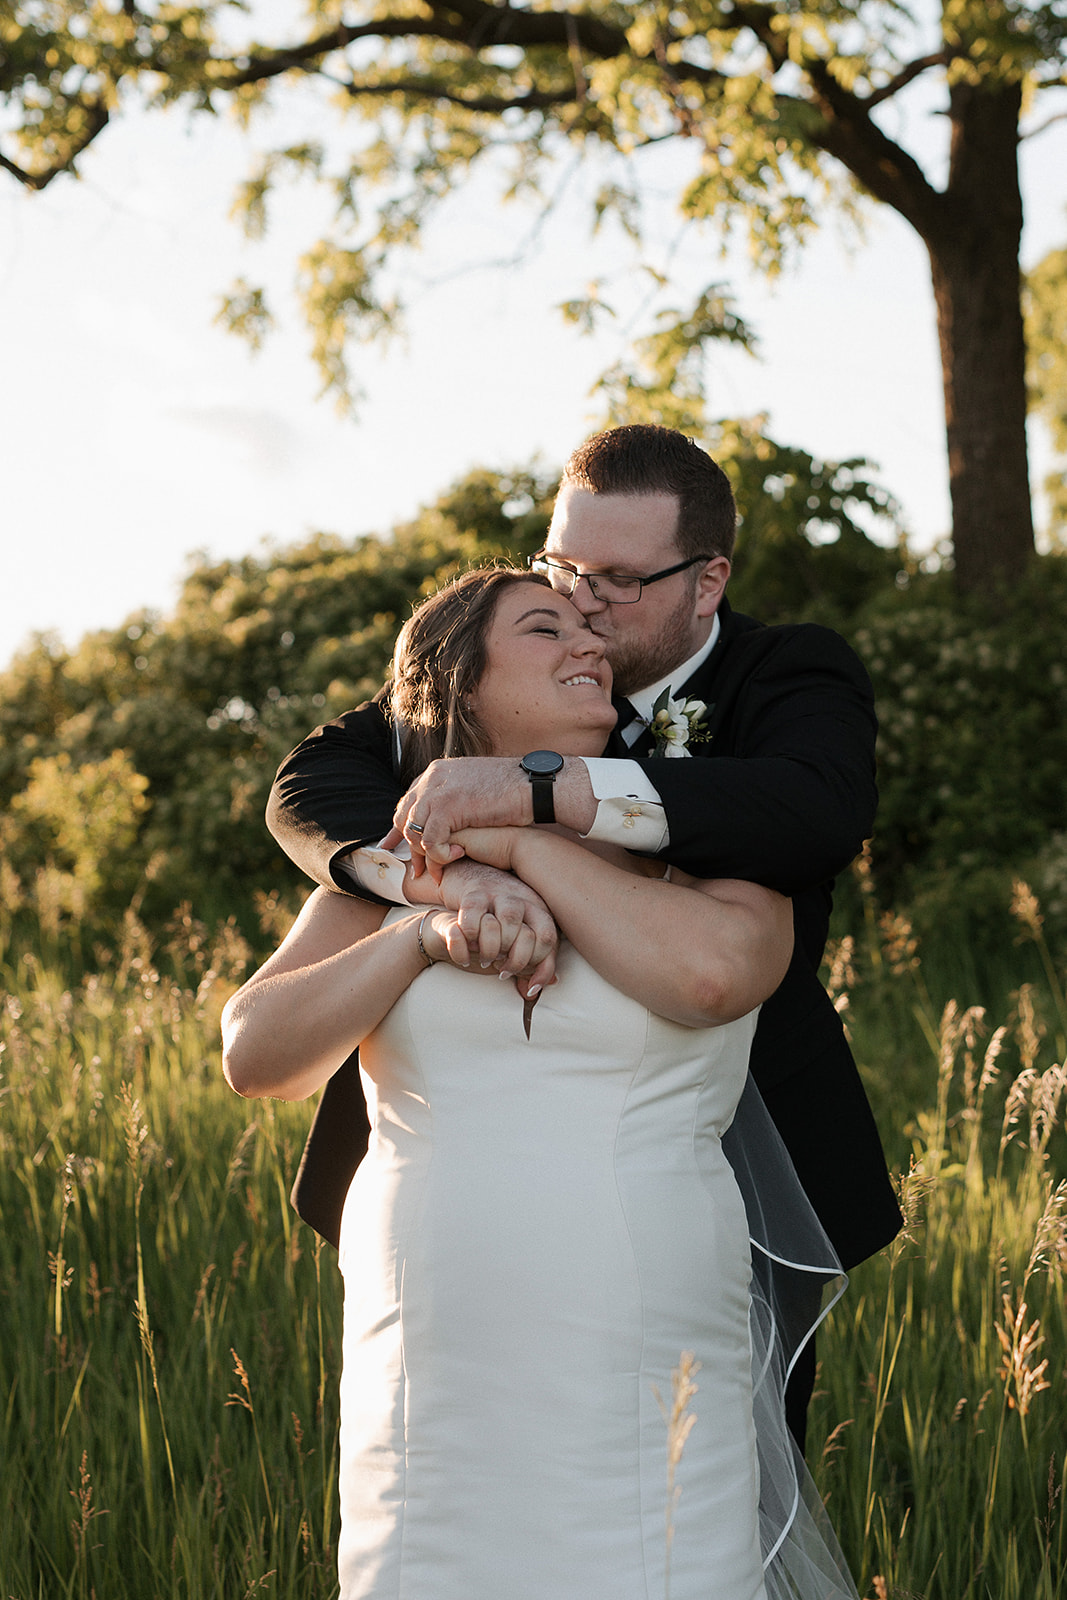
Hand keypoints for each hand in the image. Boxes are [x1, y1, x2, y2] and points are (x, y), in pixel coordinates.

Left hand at [384, 757, 531, 877]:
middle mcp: (432, 779)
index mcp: (437, 772)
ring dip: (427, 856)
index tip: (393, 846)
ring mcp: (437, 791)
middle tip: (418, 870)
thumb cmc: (513, 792)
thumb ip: (454, 799)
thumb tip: (445, 818)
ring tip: (442, 870)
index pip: (408, 802)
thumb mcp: (474, 789)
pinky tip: (458, 856)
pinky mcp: (447, 807)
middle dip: (409, 847)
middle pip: (404, 818)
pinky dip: (440, 855)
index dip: (400, 828)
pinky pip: (430, 841)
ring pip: (414, 832)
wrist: (533, 787)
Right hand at [438, 857, 557, 990]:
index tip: (519, 973)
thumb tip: (540, 986)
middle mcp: (518, 898)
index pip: (548, 939)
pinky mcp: (470, 896)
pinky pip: (470, 924)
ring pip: (499, 926)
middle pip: (525, 935)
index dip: (535, 963)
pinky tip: (468, 950)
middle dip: (513, 961)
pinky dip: (467, 944)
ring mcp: (494, 894)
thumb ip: (535, 959)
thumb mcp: (520, 934)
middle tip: (501, 967)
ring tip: (485, 959)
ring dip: (491, 951)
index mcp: (536, 907)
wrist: (467, 878)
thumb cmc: (497, 918)